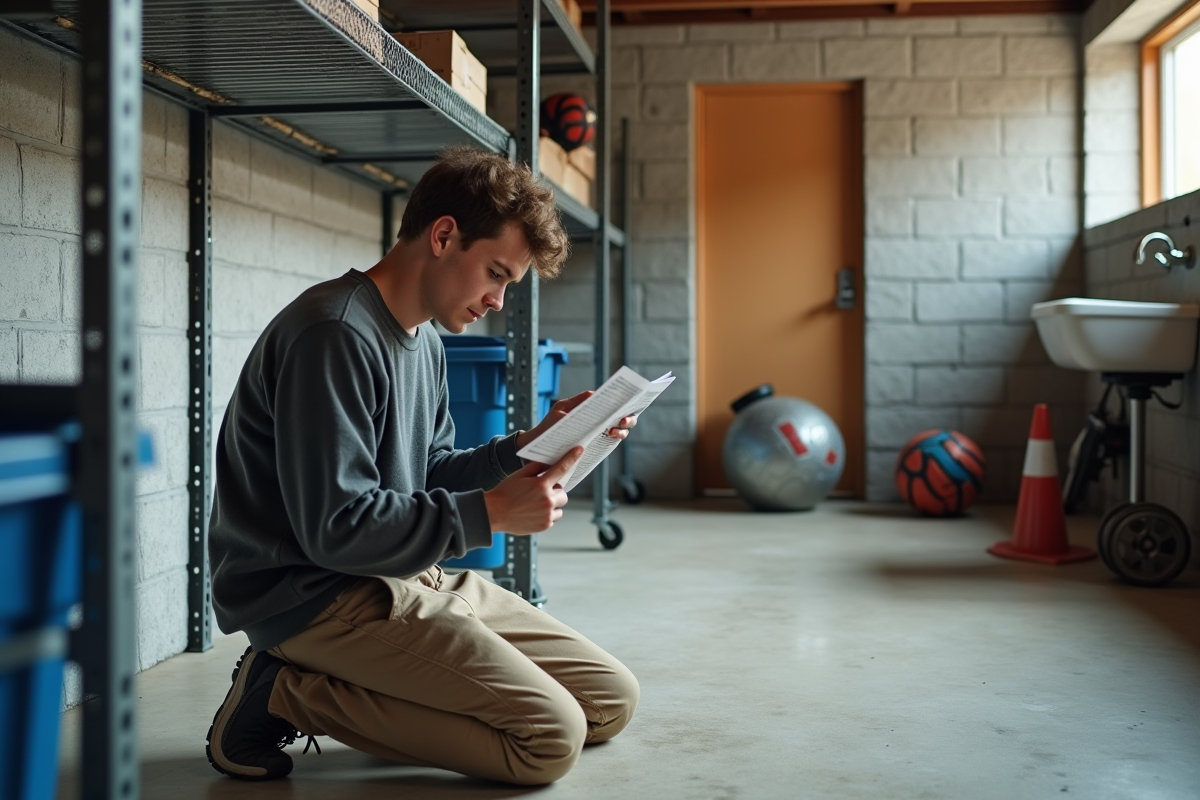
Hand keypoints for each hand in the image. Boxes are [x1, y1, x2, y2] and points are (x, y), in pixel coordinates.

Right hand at [483, 447, 581, 534]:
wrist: (494, 513)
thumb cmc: (505, 492)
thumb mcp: (519, 474)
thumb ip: (536, 468)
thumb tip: (550, 464)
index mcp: (541, 484)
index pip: (561, 468)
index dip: (572, 457)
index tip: (580, 450)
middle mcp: (547, 499)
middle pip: (563, 492)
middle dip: (555, 491)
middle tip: (541, 492)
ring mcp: (547, 514)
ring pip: (560, 506)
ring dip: (552, 504)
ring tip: (535, 504)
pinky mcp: (545, 525)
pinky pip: (553, 517)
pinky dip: (547, 514)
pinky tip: (533, 512)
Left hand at [513, 391, 638, 449]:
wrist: (538, 448)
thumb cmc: (549, 426)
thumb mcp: (561, 409)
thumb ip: (577, 402)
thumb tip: (594, 395)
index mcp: (593, 411)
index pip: (614, 404)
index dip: (624, 402)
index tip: (626, 400)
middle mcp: (600, 423)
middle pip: (623, 419)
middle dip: (627, 418)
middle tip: (621, 420)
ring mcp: (599, 436)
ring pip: (619, 433)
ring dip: (620, 431)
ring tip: (611, 431)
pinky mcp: (595, 449)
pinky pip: (608, 445)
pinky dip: (612, 442)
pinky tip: (607, 438)